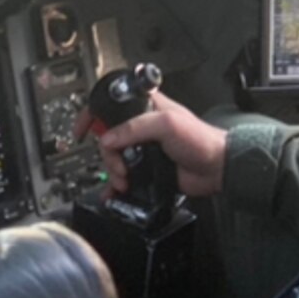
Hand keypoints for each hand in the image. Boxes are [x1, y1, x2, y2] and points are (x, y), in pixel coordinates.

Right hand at [77, 91, 227, 197]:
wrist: (216, 169)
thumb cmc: (200, 139)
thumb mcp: (167, 124)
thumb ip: (134, 128)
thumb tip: (108, 139)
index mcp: (146, 107)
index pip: (112, 104)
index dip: (93, 114)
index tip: (81, 129)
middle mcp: (142, 126)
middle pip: (108, 136)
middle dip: (108, 154)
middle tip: (119, 166)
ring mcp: (143, 148)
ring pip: (113, 158)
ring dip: (114, 171)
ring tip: (124, 181)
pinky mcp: (146, 168)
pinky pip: (124, 176)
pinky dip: (116, 185)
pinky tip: (115, 193)